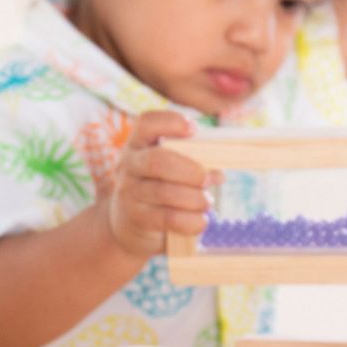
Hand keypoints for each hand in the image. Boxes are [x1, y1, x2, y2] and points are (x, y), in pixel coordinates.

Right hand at [107, 111, 221, 256]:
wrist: (131, 224)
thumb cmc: (159, 188)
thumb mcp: (168, 169)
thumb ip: (191, 162)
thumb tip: (218, 173)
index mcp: (138, 144)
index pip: (146, 123)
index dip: (170, 122)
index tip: (194, 129)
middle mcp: (129, 165)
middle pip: (158, 160)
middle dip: (191, 170)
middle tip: (210, 179)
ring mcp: (129, 192)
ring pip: (166, 192)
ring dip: (195, 198)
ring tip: (207, 202)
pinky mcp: (137, 218)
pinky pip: (169, 218)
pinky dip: (192, 221)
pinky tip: (201, 220)